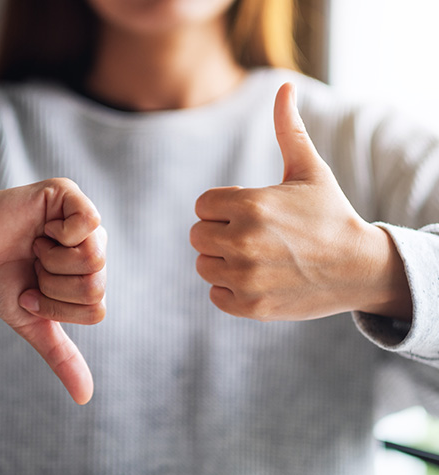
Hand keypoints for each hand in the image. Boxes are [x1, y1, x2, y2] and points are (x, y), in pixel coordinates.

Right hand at [0, 178, 105, 403]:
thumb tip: (84, 397)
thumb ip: (60, 353)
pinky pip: (89, 223)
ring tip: (35, 247)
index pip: (96, 308)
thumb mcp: (31, 319)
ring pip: (94, 259)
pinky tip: (43, 230)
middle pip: (97, 284)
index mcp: (88, 275)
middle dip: (53, 286)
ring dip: (52, 262)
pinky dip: (61, 236)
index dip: (57, 307)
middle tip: (33, 267)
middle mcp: (92, 246)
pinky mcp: (69, 194)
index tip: (31, 291)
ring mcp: (83, 219)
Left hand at [190, 83, 411, 320]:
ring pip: (204, 264)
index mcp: (250, 205)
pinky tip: (257, 278)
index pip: (202, 205)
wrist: (359, 268)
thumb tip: (285, 85)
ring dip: (222, 260)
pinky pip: (215, 295)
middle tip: (252, 235)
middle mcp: (243, 242)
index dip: (223, 207)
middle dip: (219, 232)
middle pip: (198, 235)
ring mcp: (246, 278)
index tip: (248, 211)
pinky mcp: (250, 306)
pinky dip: (230, 288)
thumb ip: (289, 129)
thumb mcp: (310, 170)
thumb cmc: (330, 215)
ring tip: (256, 256)